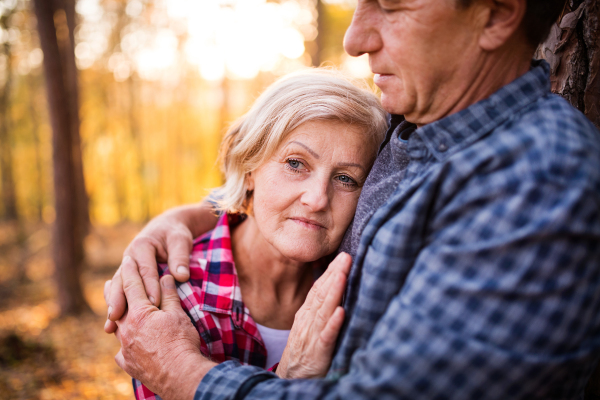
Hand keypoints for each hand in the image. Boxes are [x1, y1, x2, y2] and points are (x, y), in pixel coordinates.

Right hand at [104, 207, 197, 332]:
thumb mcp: (180, 241)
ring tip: (110, 326)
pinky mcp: (127, 276)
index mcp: (143, 245)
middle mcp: (130, 256)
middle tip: (118, 318)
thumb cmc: (175, 234)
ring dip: (112, 306)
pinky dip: (115, 306)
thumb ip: (180, 257)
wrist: (167, 227)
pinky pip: (120, 291)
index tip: (154, 304)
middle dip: (120, 299)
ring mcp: (126, 267)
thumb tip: (181, 276)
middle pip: (122, 280)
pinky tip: (111, 325)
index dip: (150, 287)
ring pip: (117, 287)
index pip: (146, 270)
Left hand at [113, 256, 215, 399]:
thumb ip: (169, 295)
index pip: (132, 285)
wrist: (180, 375)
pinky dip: (122, 344)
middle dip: (113, 292)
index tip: (128, 259)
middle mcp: (126, 329)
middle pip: (117, 305)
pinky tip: (124, 345)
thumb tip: (165, 277)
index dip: (130, 271)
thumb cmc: (181, 342)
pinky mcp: (128, 364)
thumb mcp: (178, 314)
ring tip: (113, 311)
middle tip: (108, 282)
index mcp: (139, 313)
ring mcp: (125, 348)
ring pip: (116, 328)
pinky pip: (121, 351)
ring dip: (115, 317)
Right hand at [276, 252, 351, 378]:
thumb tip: (334, 288)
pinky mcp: (318, 353)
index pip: (319, 288)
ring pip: (323, 311)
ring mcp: (312, 336)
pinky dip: (333, 324)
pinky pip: (326, 336)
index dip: (330, 271)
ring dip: (333, 292)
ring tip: (342, 276)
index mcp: (307, 314)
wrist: (290, 380)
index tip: (343, 256)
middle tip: (346, 256)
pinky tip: (341, 312)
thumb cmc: (304, 352)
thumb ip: (319, 309)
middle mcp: (308, 321)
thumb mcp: (309, 327)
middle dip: (334, 274)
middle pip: (321, 294)